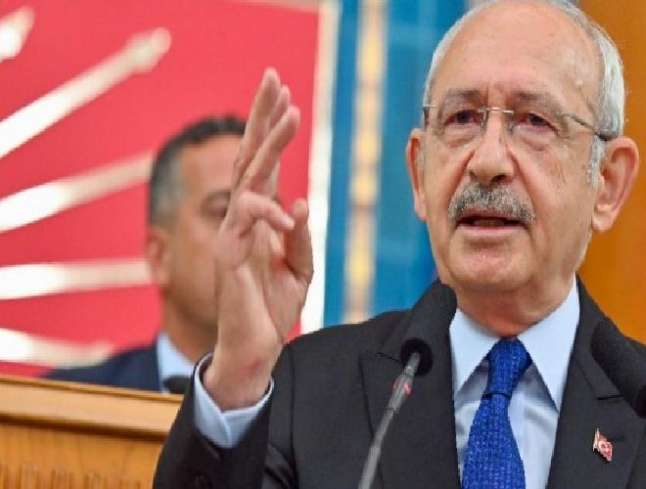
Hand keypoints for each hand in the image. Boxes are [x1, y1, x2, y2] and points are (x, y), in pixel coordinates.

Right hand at [204, 68, 312, 409]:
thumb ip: (299, 236)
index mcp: (260, 219)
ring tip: (290, 114)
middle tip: (273, 78)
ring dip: (270, 145)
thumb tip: (299, 203)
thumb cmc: (273, 307)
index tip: (284, 94)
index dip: (272, 130)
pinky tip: (286, 210)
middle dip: (262, 117)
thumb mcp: (298, 268)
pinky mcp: (229, 257)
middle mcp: (244, 220)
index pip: (266, 164)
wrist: (256, 349)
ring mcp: (234, 235)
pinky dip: (267, 214)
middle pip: (251, 157)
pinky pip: (245, 224)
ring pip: (247, 179)